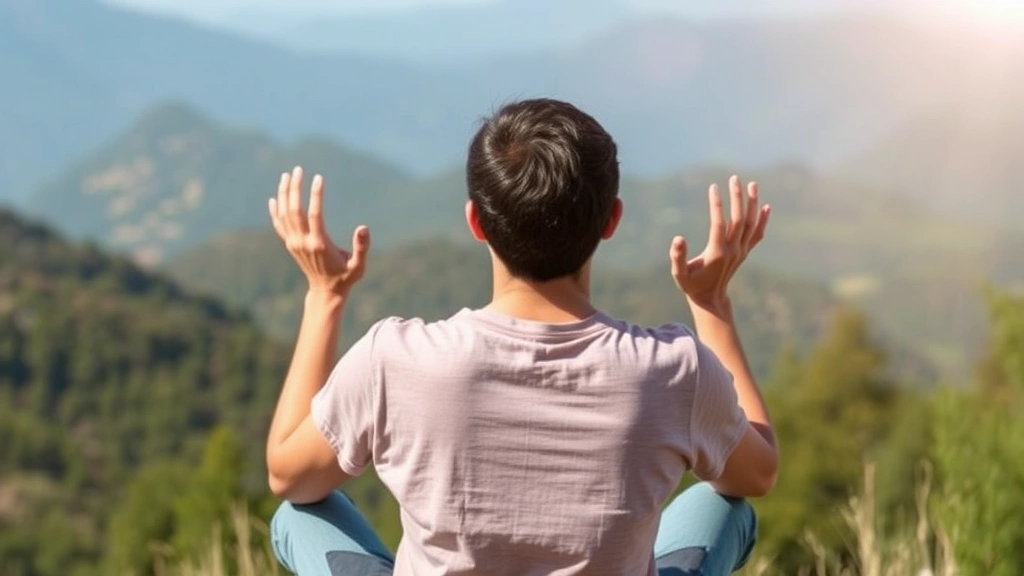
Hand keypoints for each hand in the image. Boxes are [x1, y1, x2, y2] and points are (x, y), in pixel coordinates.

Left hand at [268, 166, 369, 295]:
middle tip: (298, 169)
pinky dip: (275, 211)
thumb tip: (363, 227)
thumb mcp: (359, 265)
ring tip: (287, 176)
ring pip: (284, 215)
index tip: (319, 177)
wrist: (326, 292)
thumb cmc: (346, 277)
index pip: (314, 214)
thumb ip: (362, 247)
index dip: (316, 194)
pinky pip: (278, 225)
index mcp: (320, 244)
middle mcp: (303, 242)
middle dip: (295, 188)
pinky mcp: (290, 245)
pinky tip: (274, 198)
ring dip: (284, 194)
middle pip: (294, 210)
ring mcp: (294, 244)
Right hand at [669, 175, 769, 308]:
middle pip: (739, 220)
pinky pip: (758, 235)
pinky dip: (763, 221)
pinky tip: (766, 207)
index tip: (713, 187)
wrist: (710, 299)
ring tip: (752, 184)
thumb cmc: (691, 285)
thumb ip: (677, 256)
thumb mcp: (679, 274)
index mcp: (716, 253)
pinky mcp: (745, 253)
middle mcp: (732, 250)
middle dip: (737, 198)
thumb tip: (678, 238)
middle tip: (734, 178)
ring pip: (751, 225)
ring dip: (753, 204)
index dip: (716, 205)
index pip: (719, 223)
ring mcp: (741, 251)